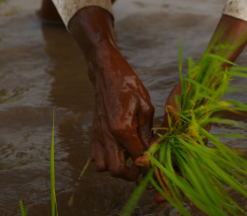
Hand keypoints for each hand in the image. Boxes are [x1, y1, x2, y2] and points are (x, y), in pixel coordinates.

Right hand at [89, 41, 153, 177]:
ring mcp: (97, 135)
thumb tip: (151, 148)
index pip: (137, 156)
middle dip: (130, 173)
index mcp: (122, 128)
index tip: (154, 160)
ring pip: (102, 167)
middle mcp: (107, 136)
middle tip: (140, 165)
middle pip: (116, 171)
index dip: (147, 161)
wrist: (107, 73)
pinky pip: (95, 156)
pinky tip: (116, 148)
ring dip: (116, 166)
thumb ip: (147, 130)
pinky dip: (105, 158)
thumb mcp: (145, 104)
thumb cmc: (128, 85)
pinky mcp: (93, 133)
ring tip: (127, 156)